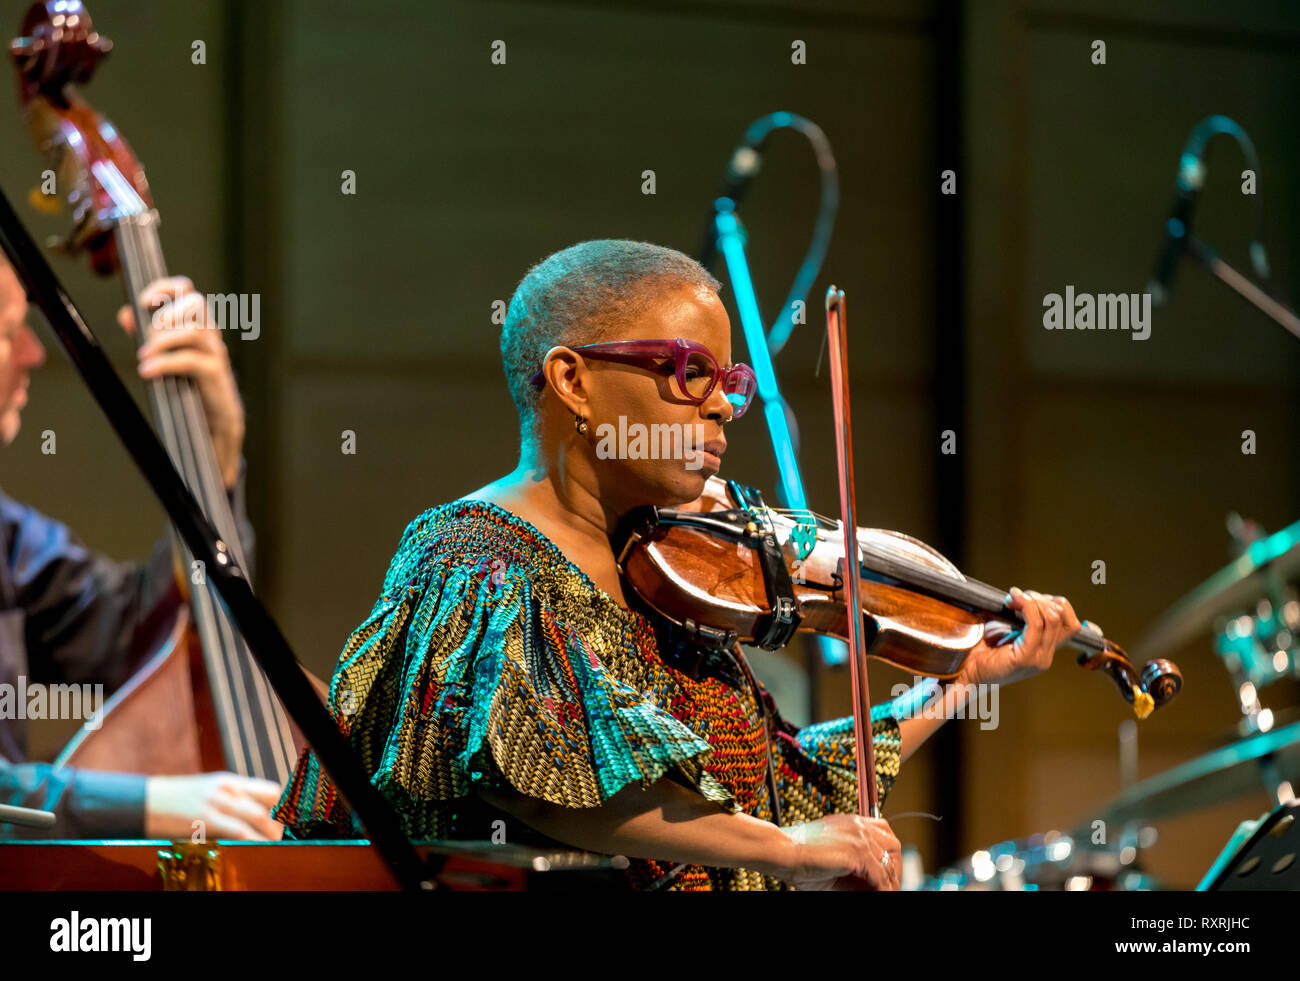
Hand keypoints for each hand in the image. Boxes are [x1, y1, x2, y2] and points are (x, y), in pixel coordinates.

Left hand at [118, 277, 245, 488]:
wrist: (213, 423)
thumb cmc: (190, 387)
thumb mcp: (166, 356)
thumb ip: (148, 334)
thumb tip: (126, 314)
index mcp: (197, 324)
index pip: (186, 291)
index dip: (165, 289)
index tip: (144, 301)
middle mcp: (210, 334)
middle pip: (196, 303)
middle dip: (166, 314)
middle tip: (148, 335)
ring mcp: (215, 353)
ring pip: (195, 329)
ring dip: (163, 340)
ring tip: (143, 355)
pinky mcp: (215, 374)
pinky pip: (190, 360)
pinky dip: (165, 363)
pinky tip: (148, 371)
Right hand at [144, 772, 283, 840]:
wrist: (139, 802)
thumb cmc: (170, 803)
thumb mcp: (204, 795)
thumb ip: (226, 803)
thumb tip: (247, 822)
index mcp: (228, 781)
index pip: (270, 790)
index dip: (282, 809)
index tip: (286, 825)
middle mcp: (227, 788)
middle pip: (269, 803)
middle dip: (279, 824)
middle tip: (283, 840)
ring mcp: (217, 801)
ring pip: (259, 816)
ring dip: (271, 834)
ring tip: (275, 848)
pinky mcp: (206, 818)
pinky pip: (240, 831)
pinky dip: (254, 841)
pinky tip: (259, 850)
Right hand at [775, 814, 901, 890]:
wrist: (785, 851)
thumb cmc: (800, 854)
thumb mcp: (833, 855)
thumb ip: (852, 862)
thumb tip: (871, 881)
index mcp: (850, 822)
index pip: (883, 830)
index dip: (890, 851)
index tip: (888, 869)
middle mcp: (857, 826)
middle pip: (893, 843)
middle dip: (896, 865)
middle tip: (890, 883)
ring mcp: (859, 837)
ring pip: (889, 862)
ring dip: (890, 881)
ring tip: (887, 893)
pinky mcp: (857, 852)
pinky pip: (880, 875)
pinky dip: (883, 888)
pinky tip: (880, 893)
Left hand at [956, 586, 1081, 688]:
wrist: (964, 670)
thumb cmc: (979, 648)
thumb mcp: (1005, 627)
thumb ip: (1022, 615)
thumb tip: (1024, 594)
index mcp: (1044, 649)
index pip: (1071, 623)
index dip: (1055, 604)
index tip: (1030, 598)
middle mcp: (1046, 655)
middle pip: (1062, 617)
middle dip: (1041, 598)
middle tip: (1016, 597)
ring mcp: (1038, 658)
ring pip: (1052, 618)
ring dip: (1033, 601)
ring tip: (1013, 598)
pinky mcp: (1025, 658)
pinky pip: (1035, 625)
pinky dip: (1026, 607)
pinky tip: (1013, 600)